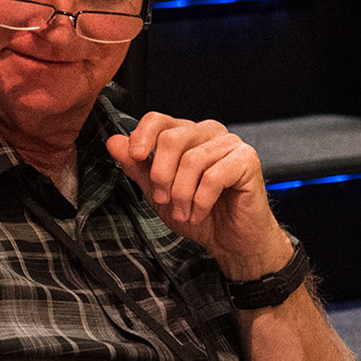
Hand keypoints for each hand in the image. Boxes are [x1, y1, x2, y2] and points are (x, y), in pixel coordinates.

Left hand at [106, 114, 293, 279]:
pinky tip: (199, 214)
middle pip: (171, 139)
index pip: (158, 120)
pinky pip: (213, 177)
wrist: (232, 241)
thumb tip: (113, 142)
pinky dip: (201, 201)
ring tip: (183, 214)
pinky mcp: (247, 161)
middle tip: (163, 200)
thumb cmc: (200, 214)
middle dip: (161, 175)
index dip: (142, 137)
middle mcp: (210, 133)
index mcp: (188, 134)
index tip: (135, 157)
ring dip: (181, 195)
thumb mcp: (160, 193)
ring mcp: (231, 144)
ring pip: (192, 160)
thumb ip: (138, 168)